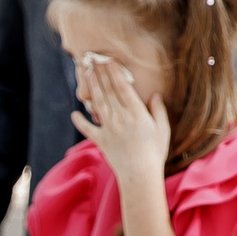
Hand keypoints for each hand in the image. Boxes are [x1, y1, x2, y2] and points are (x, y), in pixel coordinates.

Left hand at [70, 54, 172, 188]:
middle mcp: (120, 118)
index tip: (109, 60)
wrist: (140, 176)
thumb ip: (158, 110)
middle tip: (93, 59)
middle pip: (108, 91)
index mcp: (136, 113)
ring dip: (92, 88)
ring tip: (86, 74)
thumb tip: (155, 94)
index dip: (114, 73)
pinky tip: (74, 113)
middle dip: (100, 74)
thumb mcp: (162, 129)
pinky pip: (88, 129)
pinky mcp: (101, 141)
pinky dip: (80, 122)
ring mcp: (108, 129)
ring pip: (98, 104)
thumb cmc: (155, 152)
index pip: (122, 88)